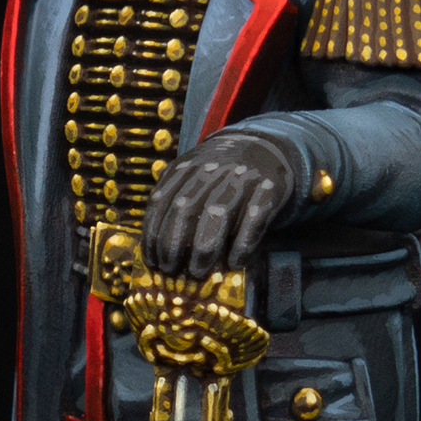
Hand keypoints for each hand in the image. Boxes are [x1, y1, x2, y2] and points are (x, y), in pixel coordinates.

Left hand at [142, 133, 300, 277]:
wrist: (263, 148)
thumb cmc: (220, 176)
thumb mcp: (191, 177)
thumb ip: (173, 202)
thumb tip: (157, 249)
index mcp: (186, 167)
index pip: (161, 201)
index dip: (153, 234)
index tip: (152, 261)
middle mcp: (211, 170)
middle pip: (186, 209)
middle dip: (173, 244)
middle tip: (171, 270)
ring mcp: (241, 178)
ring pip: (217, 214)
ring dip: (204, 247)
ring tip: (197, 272)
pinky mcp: (268, 189)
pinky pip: (254, 219)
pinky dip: (243, 243)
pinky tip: (235, 263)